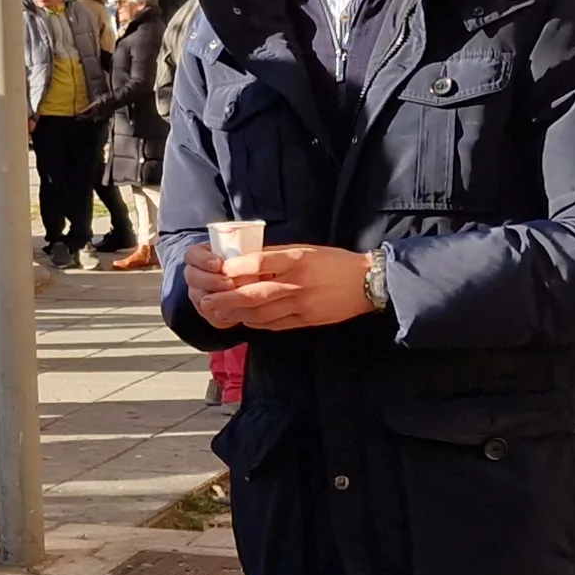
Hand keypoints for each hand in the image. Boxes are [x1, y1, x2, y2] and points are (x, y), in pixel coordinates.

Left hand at [190, 244, 372, 330]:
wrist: (367, 282)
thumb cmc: (334, 262)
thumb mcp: (306, 250)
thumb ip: (278, 256)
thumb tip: (246, 260)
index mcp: (296, 260)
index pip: (258, 264)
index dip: (233, 270)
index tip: (217, 272)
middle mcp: (296, 283)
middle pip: (253, 294)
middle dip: (226, 299)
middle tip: (207, 301)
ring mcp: (301, 304)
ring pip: (261, 313)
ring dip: (237, 314)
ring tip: (219, 313)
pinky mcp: (306, 320)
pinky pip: (275, 324)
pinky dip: (256, 323)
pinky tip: (244, 320)